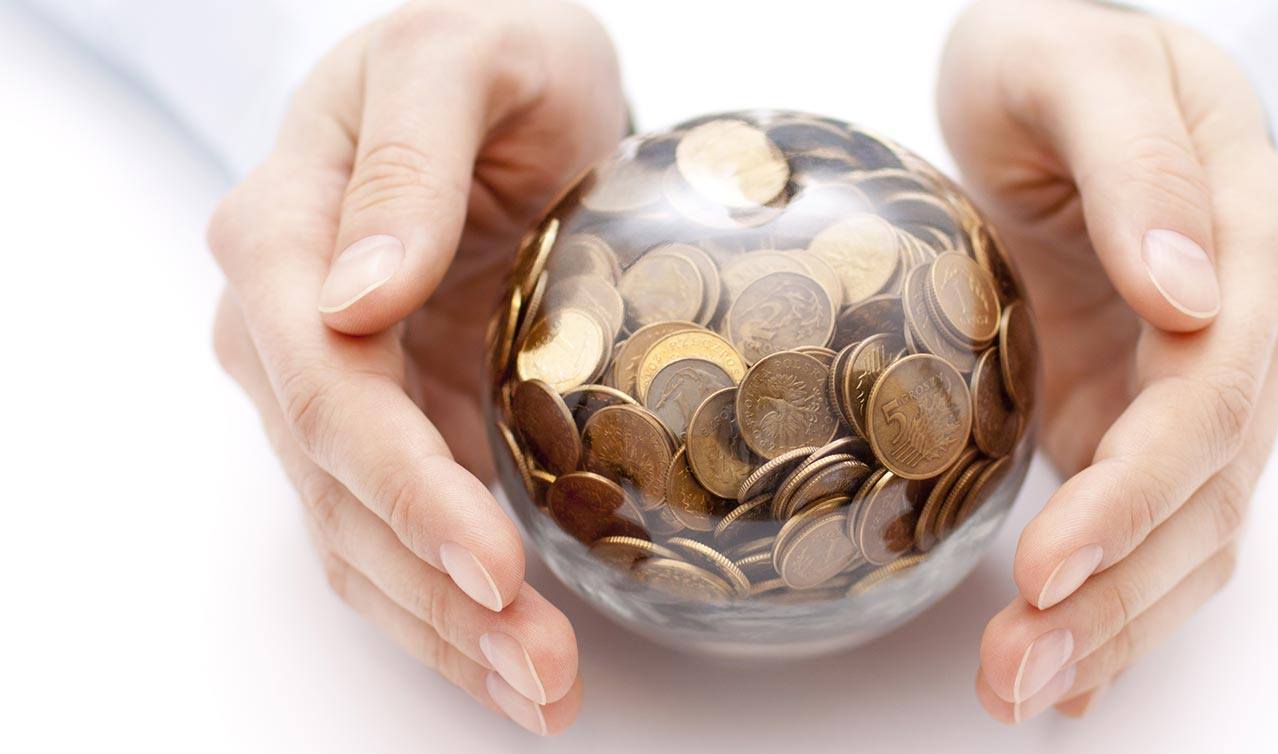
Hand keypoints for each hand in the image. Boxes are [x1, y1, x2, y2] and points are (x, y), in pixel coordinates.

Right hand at [208, 0, 625, 733]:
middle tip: (541, 670)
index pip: (325, 391)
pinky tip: (506, 660)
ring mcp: (328, 381)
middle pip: (341, 488)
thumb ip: (405, 158)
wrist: (508, 78)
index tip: (490, 561)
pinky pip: (391, 530)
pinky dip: (443, 604)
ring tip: (541, 693)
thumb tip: (357, 293)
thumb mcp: (460, 59)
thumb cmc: (491, 48)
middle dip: (438, 593)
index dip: (402, 489)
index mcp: (282, 235)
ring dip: (444, 628)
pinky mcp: (385, 415)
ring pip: (360, 535)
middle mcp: (285, 325)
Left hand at [938, 0, 1277, 720]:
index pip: (1209, 395)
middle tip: (1016, 668)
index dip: (1136, 493)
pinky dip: (1122, 603)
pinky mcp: (1151, 414)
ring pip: (1191, 529)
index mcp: (1253, 236)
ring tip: (1019, 687)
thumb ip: (1136, 161)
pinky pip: (1159, 525)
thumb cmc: (1059, 54)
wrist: (1057, 81)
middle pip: (1205, 488)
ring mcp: (1209, 380)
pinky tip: (1069, 670)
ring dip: (1116, 624)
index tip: (1051, 563)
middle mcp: (1250, 325)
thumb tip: (1185, 289)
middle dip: (1117, 594)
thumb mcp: (1079, 66)